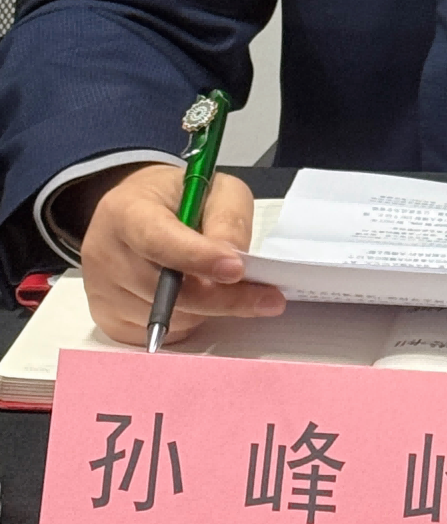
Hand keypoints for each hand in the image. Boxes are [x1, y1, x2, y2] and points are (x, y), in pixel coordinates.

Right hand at [78, 164, 285, 344]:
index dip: (198, 258)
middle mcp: (104, 254)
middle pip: (167, 290)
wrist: (134, 212)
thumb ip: (227, 218)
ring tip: (223, 285)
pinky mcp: (108, 322)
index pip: (159, 239)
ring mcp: (101, 293)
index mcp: (125, 211)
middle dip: (222, 297)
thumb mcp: (212, 188)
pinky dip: (190, 323)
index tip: (236, 270)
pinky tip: (196, 299)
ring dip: (208, 310)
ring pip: (169, 318)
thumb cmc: (176, 198)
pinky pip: (161, 335)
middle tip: (268, 299)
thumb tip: (234, 259)